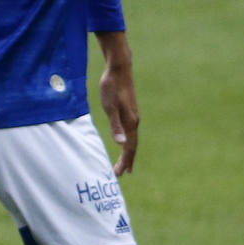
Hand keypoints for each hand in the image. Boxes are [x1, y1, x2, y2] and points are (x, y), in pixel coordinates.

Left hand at [99, 61, 138, 176]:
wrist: (119, 69)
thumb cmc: (111, 87)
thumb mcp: (109, 107)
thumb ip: (115, 125)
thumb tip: (121, 143)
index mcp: (130, 123)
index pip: (129, 148)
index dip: (125, 162)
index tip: (118, 174)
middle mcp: (134, 121)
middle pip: (132, 146)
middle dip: (127, 161)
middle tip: (120, 174)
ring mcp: (132, 116)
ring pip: (132, 139)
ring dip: (128, 153)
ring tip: (125, 164)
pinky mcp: (129, 111)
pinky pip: (130, 132)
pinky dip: (127, 141)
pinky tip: (124, 142)